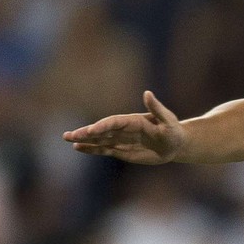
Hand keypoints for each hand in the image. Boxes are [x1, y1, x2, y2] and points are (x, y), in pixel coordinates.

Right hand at [64, 91, 184, 163]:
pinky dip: (92, 149)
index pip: (114, 122)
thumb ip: (156, 108)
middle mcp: (124, 129)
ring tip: (67, 138)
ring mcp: (121, 139)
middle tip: (69, 135)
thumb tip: (147, 93)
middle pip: (102, 130)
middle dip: (86, 133)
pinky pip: (105, 149)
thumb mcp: (168, 120)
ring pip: (100, 139)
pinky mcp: (122, 150)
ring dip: (84, 139)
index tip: (92, 131)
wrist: (176, 144)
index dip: (103, 126)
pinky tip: (78, 148)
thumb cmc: (173, 130)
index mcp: (133, 120)